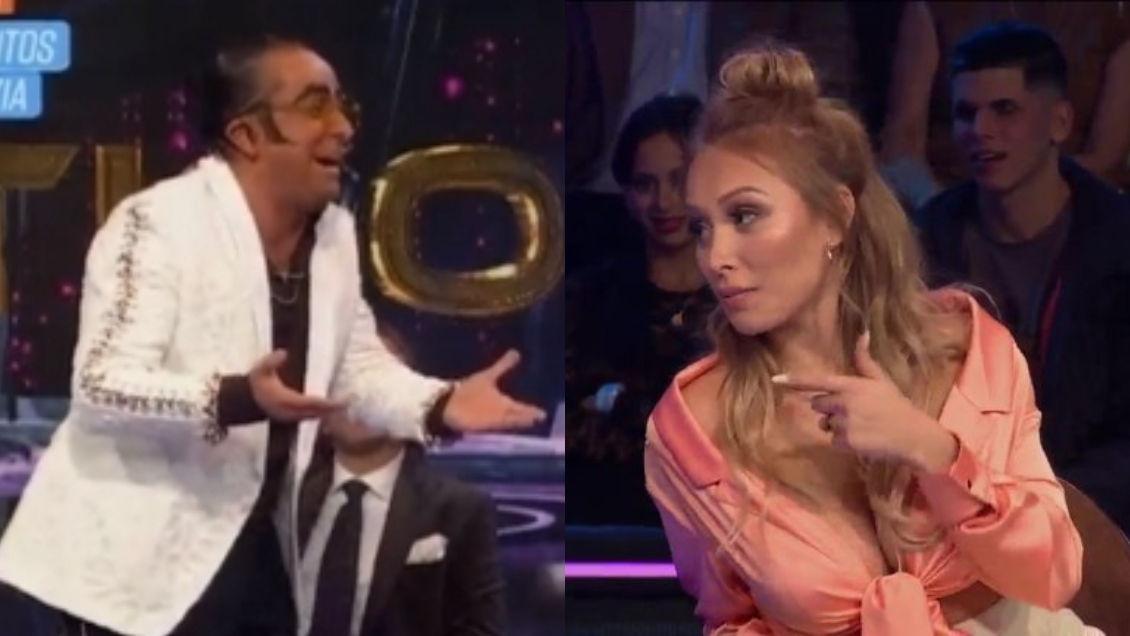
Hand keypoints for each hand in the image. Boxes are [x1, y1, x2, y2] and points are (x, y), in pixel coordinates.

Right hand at [249, 350, 345, 421]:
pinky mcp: (293, 418)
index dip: (325, 402)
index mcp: (285, 400)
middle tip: (349, 402)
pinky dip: (322, 414)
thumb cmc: (256, 382)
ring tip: (344, 406)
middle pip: (315, 412)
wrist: (247, 400)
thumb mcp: (260, 369)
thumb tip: (283, 353)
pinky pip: (310, 417)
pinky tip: (332, 409)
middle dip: (332, 408)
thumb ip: (270, 361)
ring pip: (314, 416)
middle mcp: (290, 412)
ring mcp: (291, 417)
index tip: (339, 401)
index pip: (309, 402)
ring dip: (328, 412)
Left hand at [443, 350, 546, 432]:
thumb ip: (502, 366)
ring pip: (508, 419)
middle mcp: (498, 411)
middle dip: (527, 415)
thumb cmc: (468, 391)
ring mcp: (490, 418)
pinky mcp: (481, 423)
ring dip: (519, 419)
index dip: (529, 411)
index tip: (541, 413)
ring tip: (532, 419)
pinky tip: (508, 421)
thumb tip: (516, 352)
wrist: (448, 403)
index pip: (518, 408)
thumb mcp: (487, 376)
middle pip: (515, 414)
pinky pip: (495, 423)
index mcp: (501, 402)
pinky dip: (503, 421)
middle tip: (541, 416)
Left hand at [771, 332, 956, 470]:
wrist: (913, 435)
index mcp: (850, 385)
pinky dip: (844, 443)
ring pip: (824, 424)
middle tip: (854, 412)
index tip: (776, 380)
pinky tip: (863, 439)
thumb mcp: (881, 380)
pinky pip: (833, 441)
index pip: (817, 381)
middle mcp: (843, 403)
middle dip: (829, 408)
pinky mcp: (845, 442)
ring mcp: (843, 423)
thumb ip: (865, 360)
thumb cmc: (897, 406)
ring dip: (836, 426)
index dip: (795, 381)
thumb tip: (863, 333)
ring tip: (861, 426)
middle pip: (817, 404)